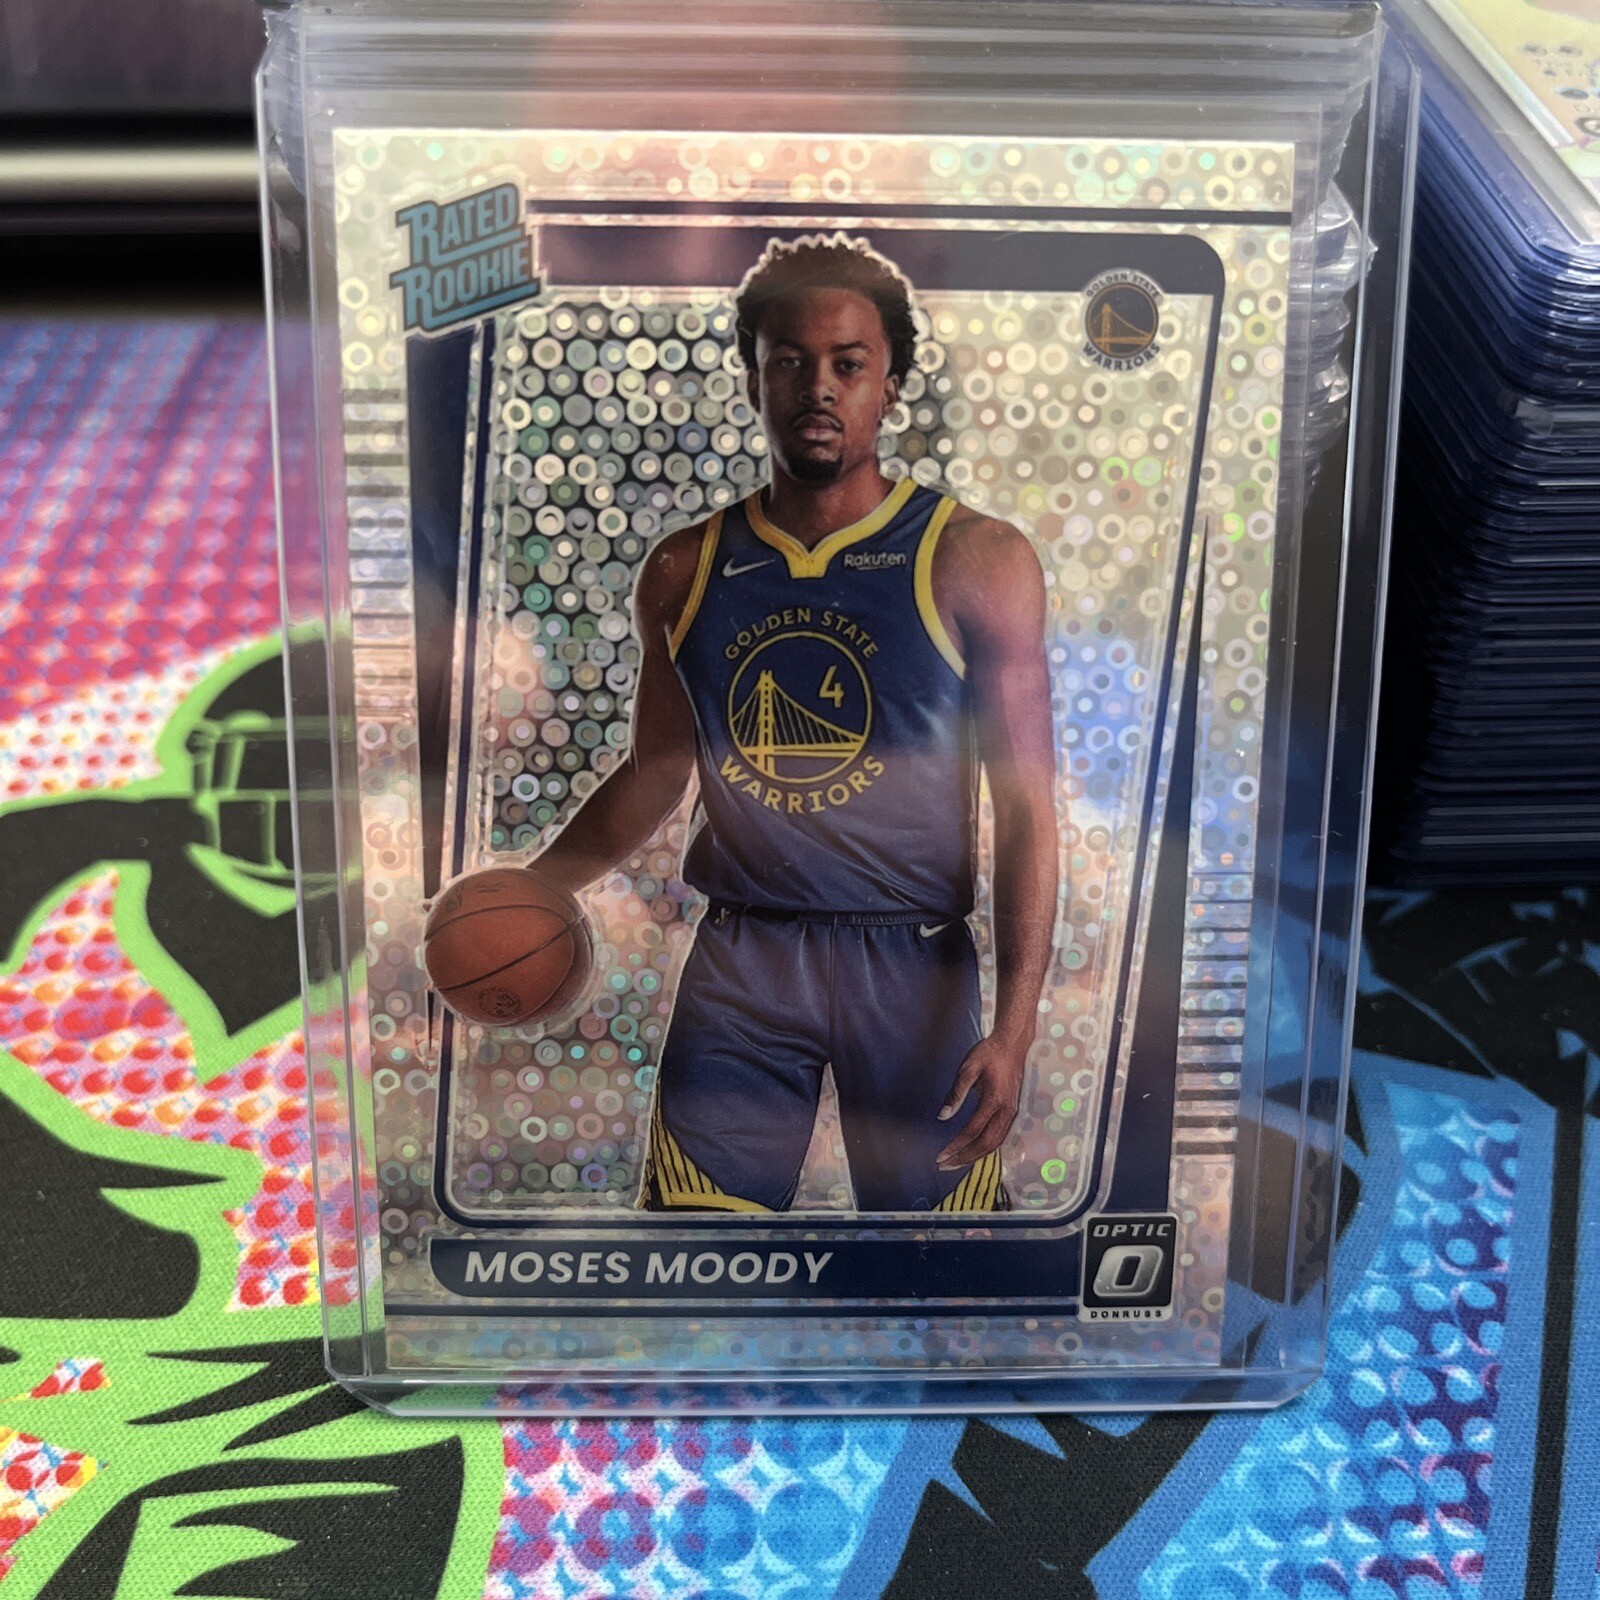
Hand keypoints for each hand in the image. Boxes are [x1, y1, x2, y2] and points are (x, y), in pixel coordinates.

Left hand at [936, 1034, 1025, 1170]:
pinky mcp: (1013, 1111)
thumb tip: (943, 1117)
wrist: (1014, 1043)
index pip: (972, 1131)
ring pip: (995, 1143)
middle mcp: (1006, 1111)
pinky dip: (986, 1148)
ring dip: (975, 1156)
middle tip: (944, 1165)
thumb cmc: (989, 1053)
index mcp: (994, 1100)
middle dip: (964, 1157)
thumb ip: (956, 1094)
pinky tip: (973, 1151)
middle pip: (985, 1144)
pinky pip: (1000, 1136)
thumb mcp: (968, 1068)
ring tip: (956, 1162)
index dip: (956, 1146)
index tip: (940, 1155)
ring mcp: (1012, 1112)